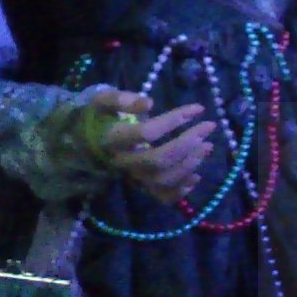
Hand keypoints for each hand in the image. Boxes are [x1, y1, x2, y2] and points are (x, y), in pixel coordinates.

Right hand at [84, 86, 216, 203]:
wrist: (87, 142)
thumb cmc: (101, 117)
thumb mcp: (104, 100)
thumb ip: (121, 99)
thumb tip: (148, 102)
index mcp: (112, 139)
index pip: (147, 132)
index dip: (174, 120)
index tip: (198, 108)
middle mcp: (123, 162)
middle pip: (158, 160)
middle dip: (188, 144)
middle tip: (209, 127)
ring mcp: (132, 177)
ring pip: (164, 179)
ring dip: (191, 164)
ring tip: (208, 146)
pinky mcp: (141, 187)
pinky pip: (163, 197)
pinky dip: (183, 190)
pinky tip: (196, 176)